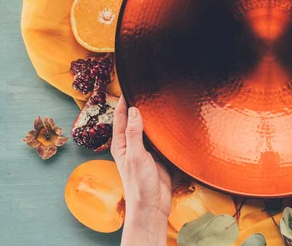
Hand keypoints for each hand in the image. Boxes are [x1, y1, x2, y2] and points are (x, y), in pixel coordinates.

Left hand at [112, 97, 171, 245]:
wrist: (153, 205)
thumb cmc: (139, 184)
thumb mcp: (136, 157)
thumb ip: (135, 134)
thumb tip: (136, 111)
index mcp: (121, 144)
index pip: (121, 118)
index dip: (124, 102)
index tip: (129, 87)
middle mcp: (132, 145)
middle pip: (135, 121)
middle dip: (139, 106)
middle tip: (147, 89)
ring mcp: (146, 150)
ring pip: (148, 128)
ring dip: (152, 117)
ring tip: (159, 101)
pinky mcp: (159, 155)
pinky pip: (160, 138)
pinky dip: (163, 129)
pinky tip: (170, 121)